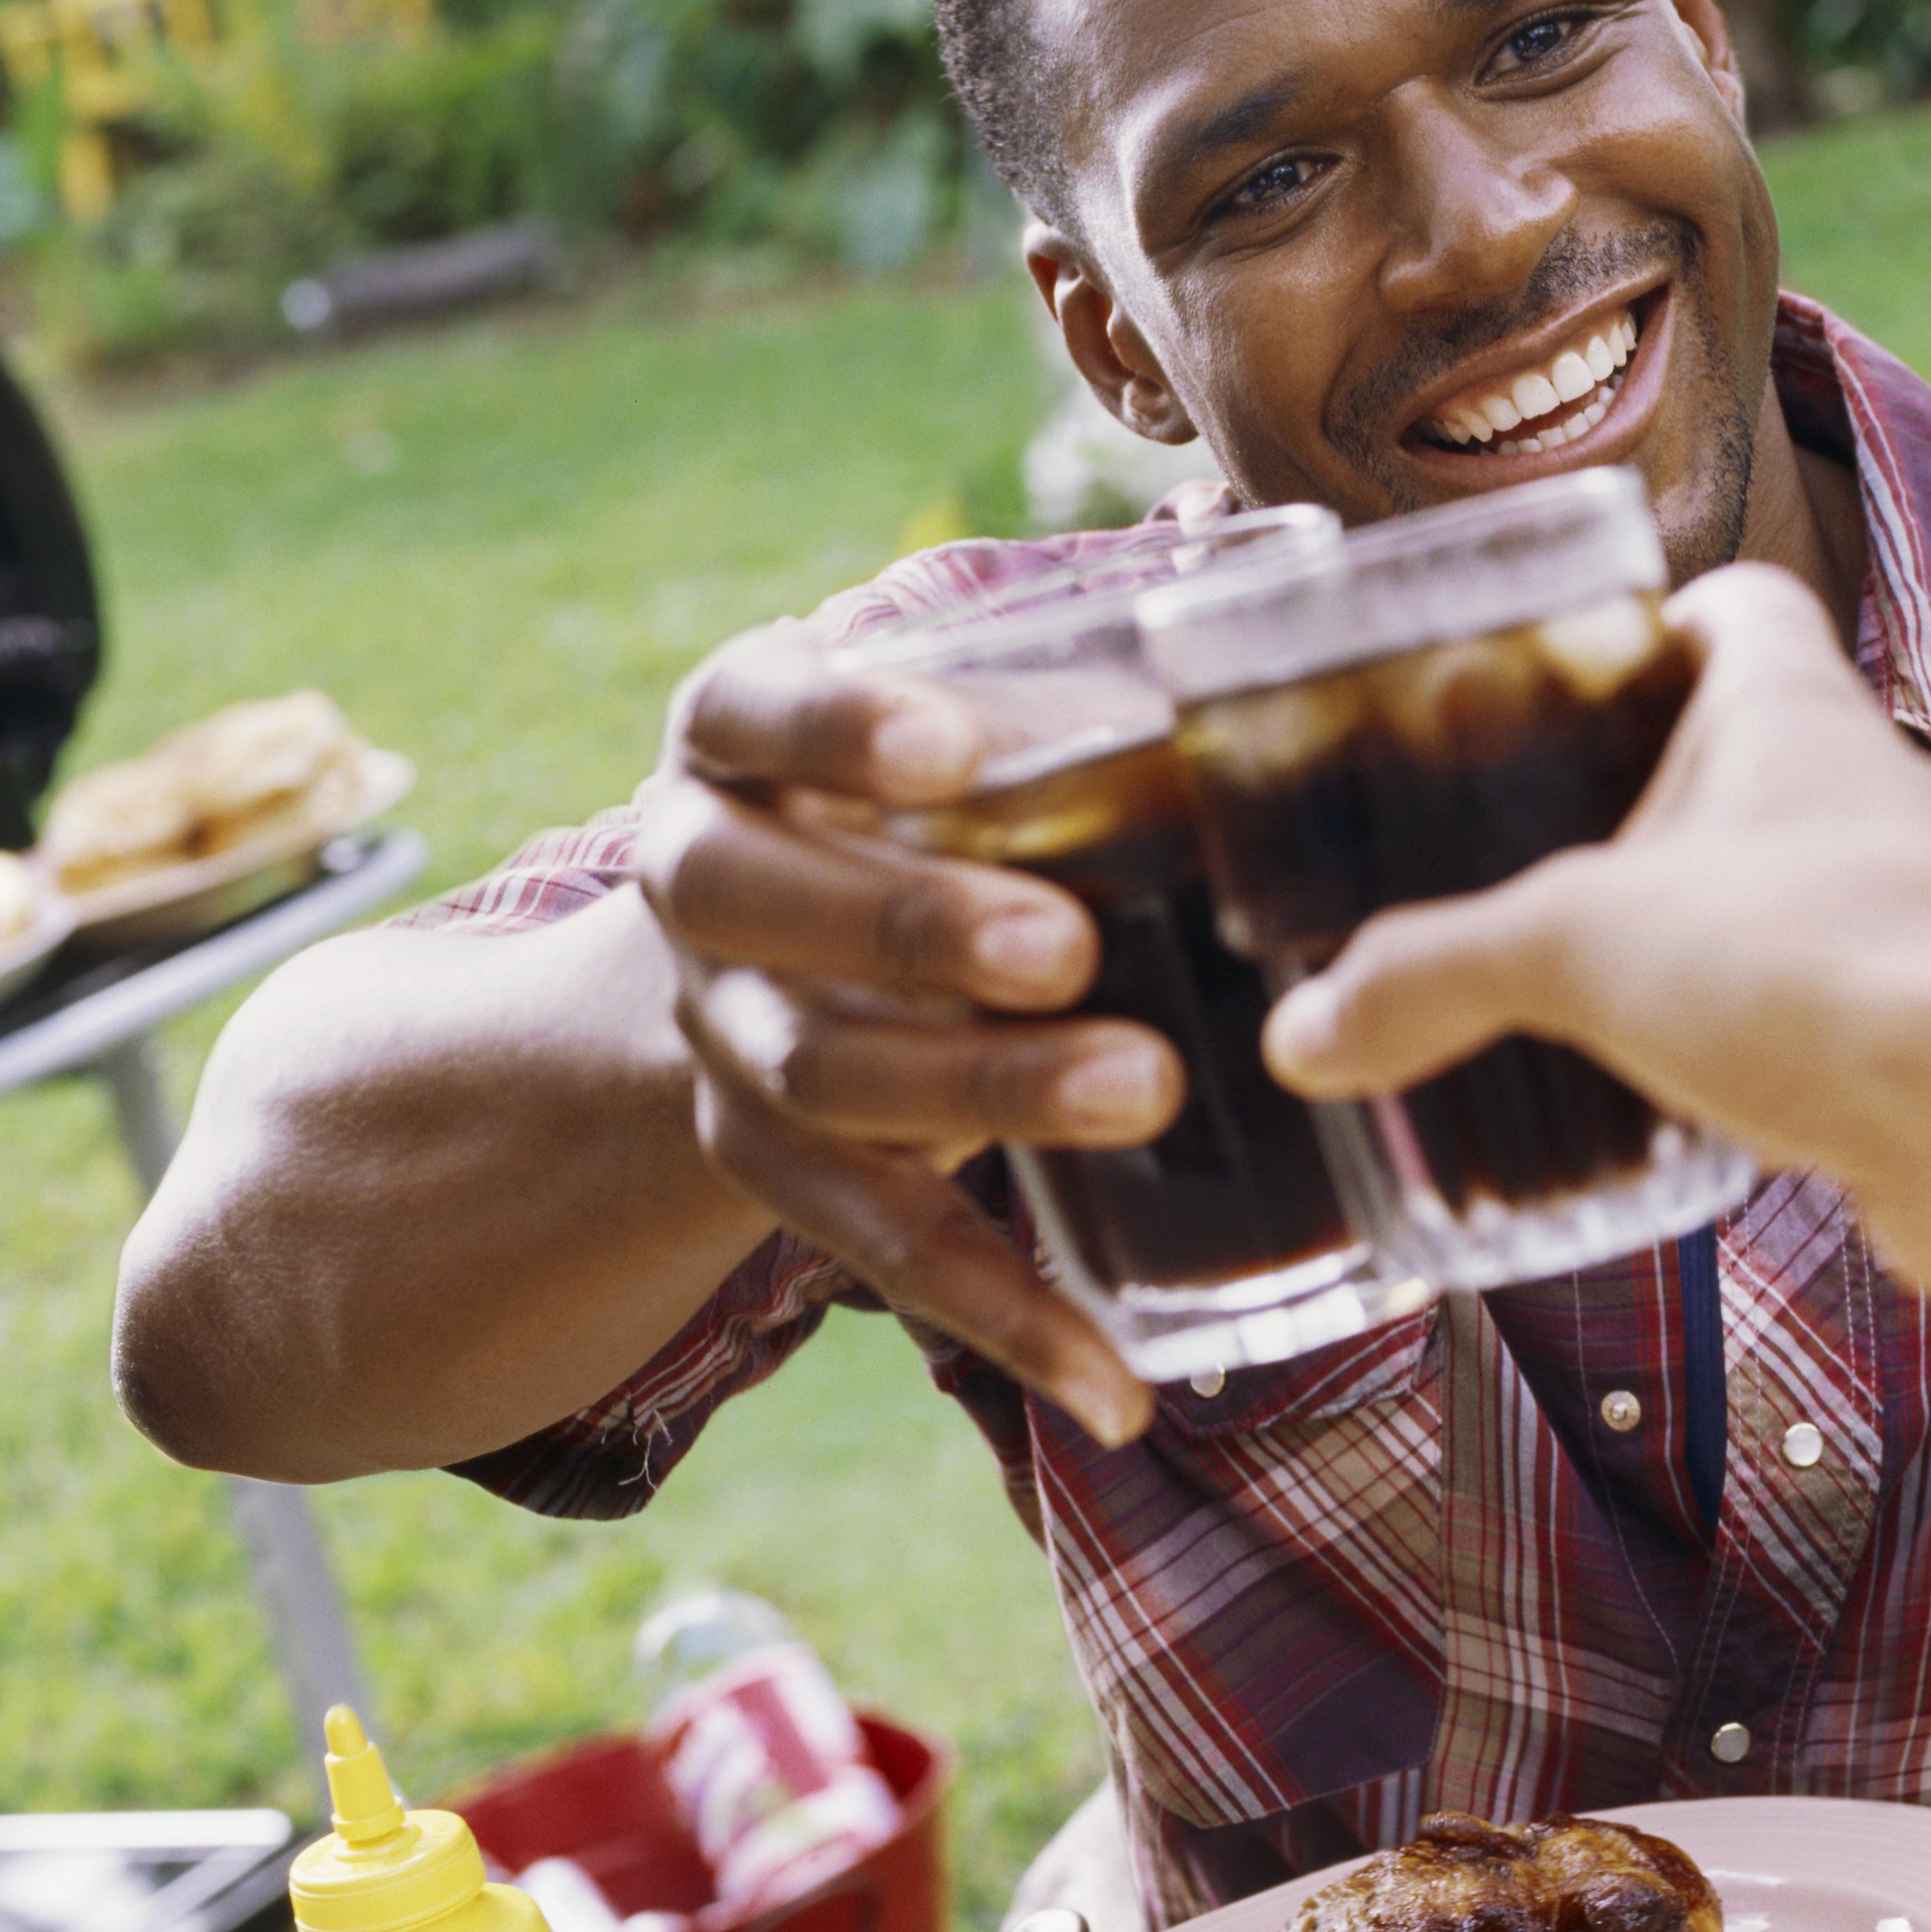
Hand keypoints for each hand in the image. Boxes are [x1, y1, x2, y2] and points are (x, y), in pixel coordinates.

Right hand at [638, 619, 1171, 1447]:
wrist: (734, 953)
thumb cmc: (899, 796)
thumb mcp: (939, 706)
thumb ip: (1056, 655)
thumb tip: (1235, 549)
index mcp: (731, 742)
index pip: (752, 713)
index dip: (838, 730)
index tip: (952, 745)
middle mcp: (695, 886)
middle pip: (765, 911)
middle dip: (911, 930)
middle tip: (1066, 945)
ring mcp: (720, 1038)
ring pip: (825, 1083)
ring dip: (980, 1097)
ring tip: (1141, 1088)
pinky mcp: (768, 1171)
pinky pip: (880, 1250)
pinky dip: (1002, 1316)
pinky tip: (1117, 1382)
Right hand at [1261, 565, 1930, 1198]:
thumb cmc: (1814, 961)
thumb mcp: (1573, 948)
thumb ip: (1429, 976)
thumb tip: (1302, 1032)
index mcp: (1784, 709)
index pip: (1733, 606)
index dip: (1648, 618)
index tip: (1558, 665)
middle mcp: (1854, 794)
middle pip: (1736, 756)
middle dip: (1631, 796)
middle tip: (1508, 843)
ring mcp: (1893, 915)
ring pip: (1767, 892)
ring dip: (1680, 927)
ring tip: (1555, 980)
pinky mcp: (1909, 1033)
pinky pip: (1797, 1016)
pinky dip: (1724, 1043)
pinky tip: (1638, 1099)